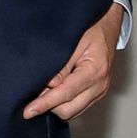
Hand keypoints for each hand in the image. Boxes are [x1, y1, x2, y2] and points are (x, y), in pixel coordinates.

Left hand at [22, 3, 123, 120]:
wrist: (107, 25)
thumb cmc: (92, 28)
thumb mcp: (73, 41)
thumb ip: (61, 65)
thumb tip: (48, 86)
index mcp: (95, 70)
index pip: (66, 94)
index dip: (45, 103)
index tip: (29, 111)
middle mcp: (100, 85)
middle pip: (68, 110)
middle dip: (49, 105)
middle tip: (34, 94)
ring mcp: (100, 91)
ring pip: (72, 112)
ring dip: (56, 105)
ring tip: (46, 89)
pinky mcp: (97, 93)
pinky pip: (77, 107)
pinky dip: (64, 103)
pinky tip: (56, 90)